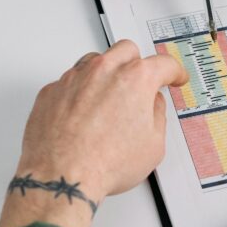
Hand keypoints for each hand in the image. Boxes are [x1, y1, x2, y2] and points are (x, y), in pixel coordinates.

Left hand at [0, 40, 187, 226]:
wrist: (62, 176)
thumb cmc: (105, 163)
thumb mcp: (153, 145)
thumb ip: (157, 115)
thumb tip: (152, 106)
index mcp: (136, 79)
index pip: (163, 64)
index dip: (174, 71)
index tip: (174, 76)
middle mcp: (104, 70)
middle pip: (127, 50)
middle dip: (137, 63)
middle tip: (139, 84)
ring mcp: (75, 77)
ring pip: (95, 60)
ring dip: (105, 73)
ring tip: (107, 100)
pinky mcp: (52, 90)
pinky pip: (70, 81)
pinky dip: (78, 91)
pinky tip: (82, 113)